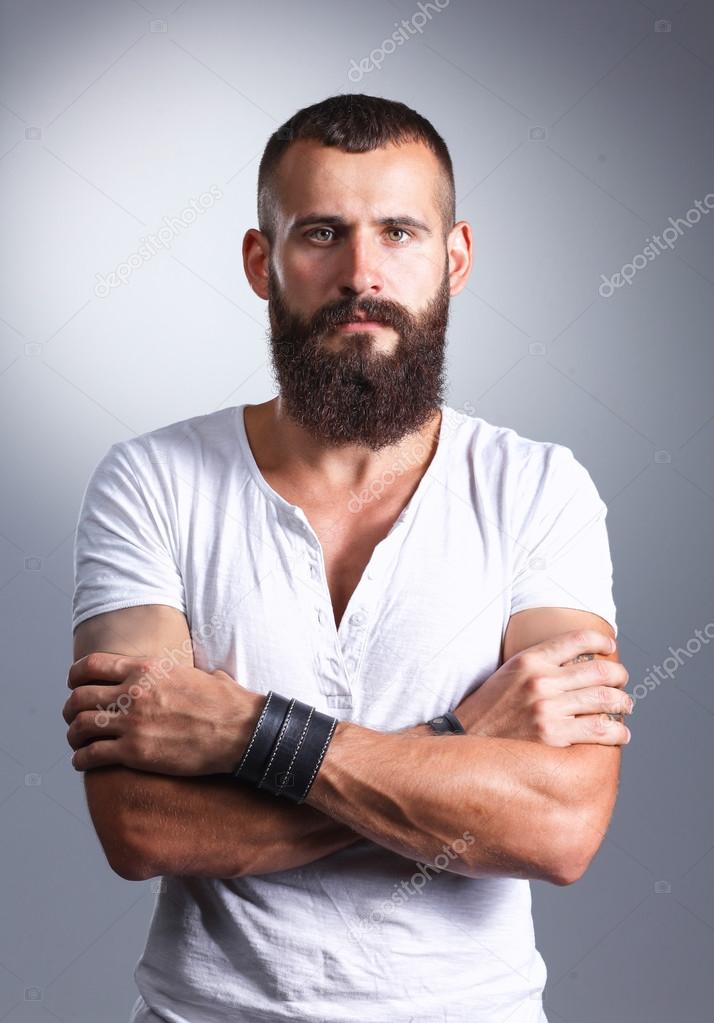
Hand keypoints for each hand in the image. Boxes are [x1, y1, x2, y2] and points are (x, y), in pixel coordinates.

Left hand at [63, 652, 264, 774]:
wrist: (240, 731)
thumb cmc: (226, 704)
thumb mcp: (201, 674)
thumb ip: (187, 674)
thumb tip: (208, 675)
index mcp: (146, 669)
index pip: (91, 665)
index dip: (75, 676)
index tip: (75, 685)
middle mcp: (133, 692)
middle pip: (79, 696)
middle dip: (71, 708)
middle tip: (75, 718)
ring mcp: (132, 723)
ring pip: (81, 725)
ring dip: (73, 735)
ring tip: (78, 742)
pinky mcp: (135, 752)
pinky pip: (92, 755)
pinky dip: (81, 760)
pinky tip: (84, 762)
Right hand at [452, 629, 630, 746]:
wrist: (465, 739)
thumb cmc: (489, 707)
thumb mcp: (509, 673)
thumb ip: (539, 665)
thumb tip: (576, 662)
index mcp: (529, 660)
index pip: (577, 639)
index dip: (601, 640)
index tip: (609, 645)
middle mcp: (541, 681)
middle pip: (599, 670)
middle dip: (619, 675)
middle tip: (622, 680)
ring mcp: (548, 709)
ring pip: (605, 699)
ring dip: (622, 702)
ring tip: (624, 705)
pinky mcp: (553, 736)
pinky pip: (598, 730)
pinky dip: (616, 731)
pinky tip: (620, 733)